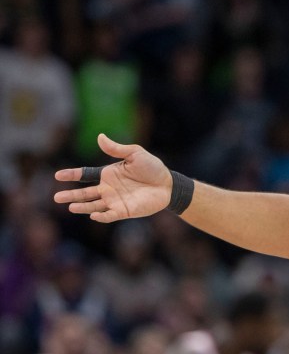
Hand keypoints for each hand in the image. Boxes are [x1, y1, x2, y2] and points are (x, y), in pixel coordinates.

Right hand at [54, 134, 171, 222]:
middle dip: (71, 195)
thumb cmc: (152, 167)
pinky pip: (109, 215)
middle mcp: (108, 188)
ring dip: (82, 207)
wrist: (168, 184)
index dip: (72, 174)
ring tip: (70, 206)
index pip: (86, 174)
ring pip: (94, 206)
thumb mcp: (135, 153)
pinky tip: (93, 215)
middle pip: (85, 193)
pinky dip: (101, 216)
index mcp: (108, 174)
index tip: (58, 175)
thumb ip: (116, 149)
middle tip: (56, 197)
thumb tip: (99, 136)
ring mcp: (115, 201)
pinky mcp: (124, 211)